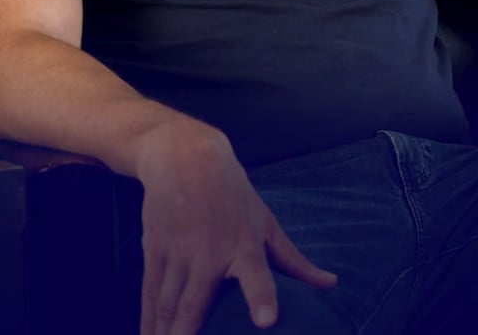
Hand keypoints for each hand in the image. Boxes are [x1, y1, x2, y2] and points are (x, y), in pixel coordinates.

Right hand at [133, 122, 335, 333]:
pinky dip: (146, 318)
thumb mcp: (267, 223)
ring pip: (167, 304)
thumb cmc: (234, 194)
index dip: (262, 298)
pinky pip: (150, 293)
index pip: (257, 275)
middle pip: (194, 304)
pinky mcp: (154, 251)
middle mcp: (209, 253)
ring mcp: (178, 253)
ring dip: (163, 333)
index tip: (267, 322)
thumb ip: (295, 261)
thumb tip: (330, 283)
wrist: (184, 160)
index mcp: (245, 245)